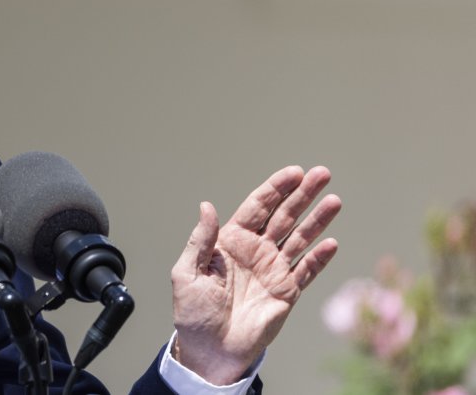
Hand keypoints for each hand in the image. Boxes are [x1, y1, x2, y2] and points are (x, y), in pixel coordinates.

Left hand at [170, 165, 341, 384]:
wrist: (211, 349)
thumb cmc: (194, 312)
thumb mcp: (187, 273)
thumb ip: (200, 240)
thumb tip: (207, 206)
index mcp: (231, 240)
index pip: (257, 207)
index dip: (275, 189)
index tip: (294, 172)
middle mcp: (256, 250)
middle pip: (284, 216)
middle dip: (302, 194)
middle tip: (322, 174)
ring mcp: (273, 269)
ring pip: (300, 238)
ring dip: (317, 220)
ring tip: (334, 200)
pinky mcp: (287, 292)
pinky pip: (306, 271)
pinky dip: (319, 258)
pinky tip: (331, 243)